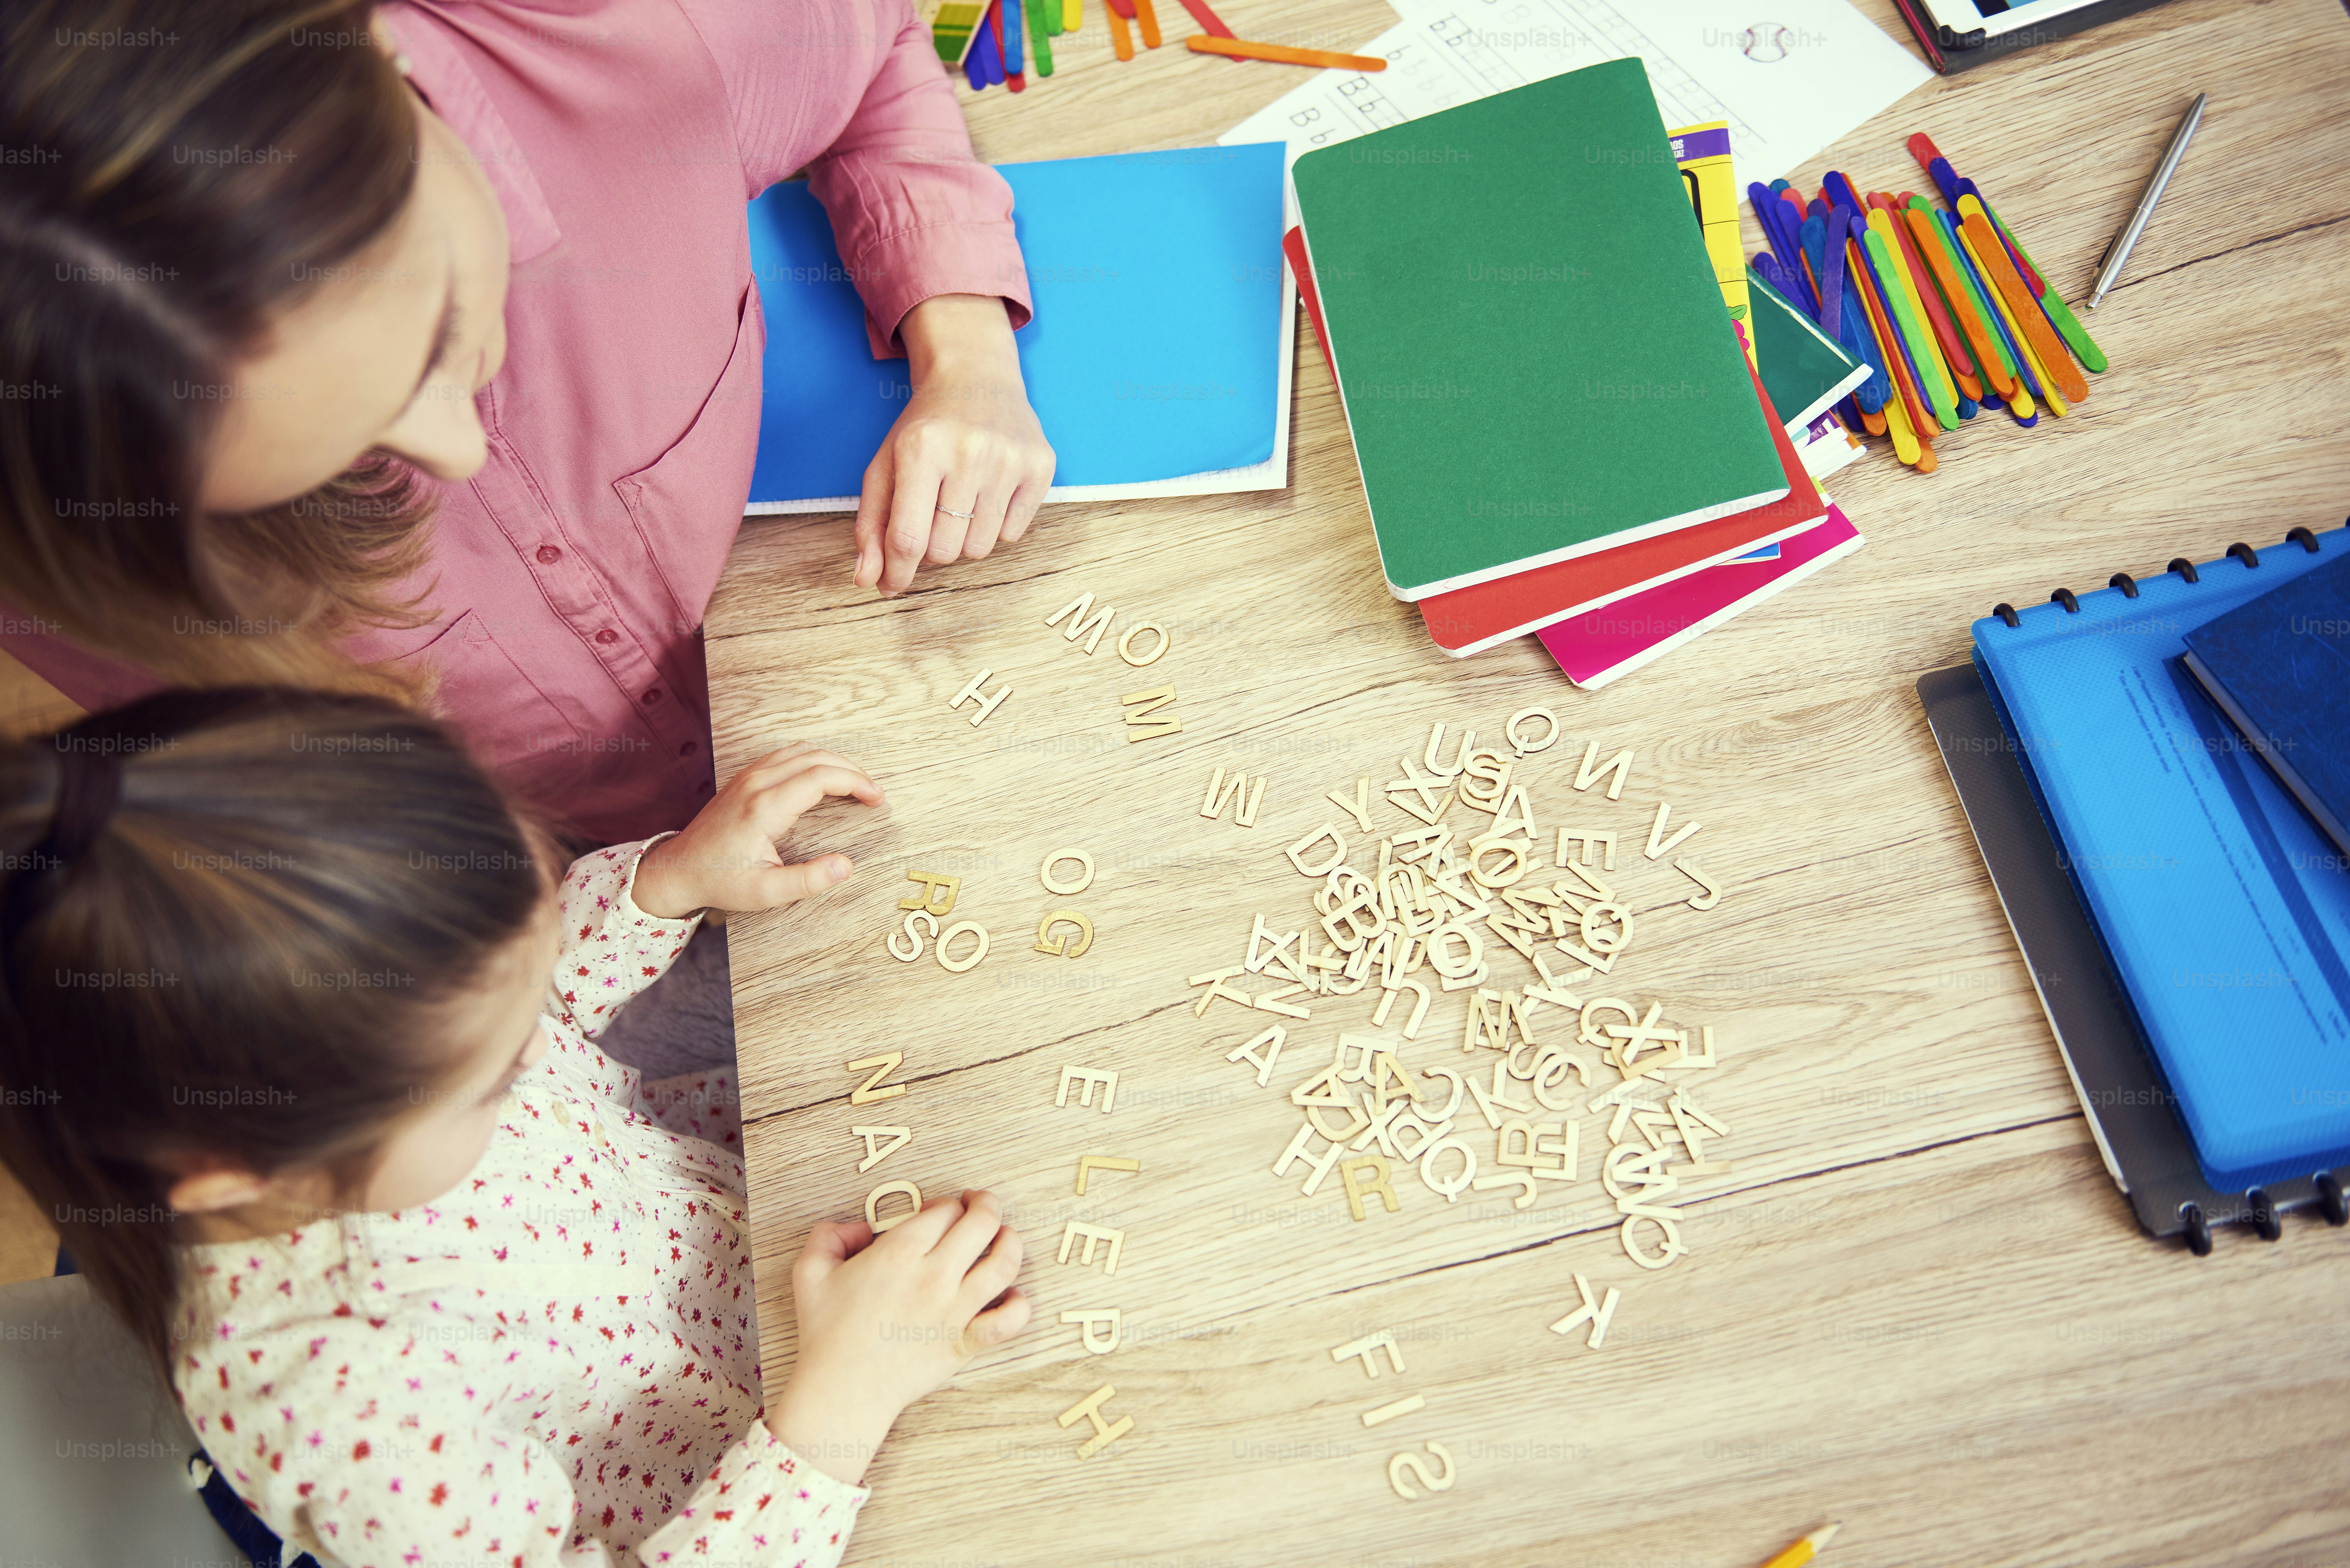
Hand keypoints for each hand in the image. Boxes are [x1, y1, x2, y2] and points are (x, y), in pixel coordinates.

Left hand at [630, 744, 882, 916]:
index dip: (856, 783)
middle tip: (874, 793)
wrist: (679, 869)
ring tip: (855, 783)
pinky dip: (813, 759)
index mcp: (764, 808)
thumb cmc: (721, 881)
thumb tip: (846, 866)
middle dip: (852, 770)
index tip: (877, 799)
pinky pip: (786, 755)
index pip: (821, 777)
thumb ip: (808, 881)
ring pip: (801, 750)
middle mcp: (756, 784)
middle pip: (816, 757)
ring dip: (834, 761)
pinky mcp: (744, 778)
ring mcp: (748, 776)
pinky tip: (824, 777)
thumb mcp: (765, 892)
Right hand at [767, 1190, 1028, 1484]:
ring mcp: (953, 1311)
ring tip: (1004, 1237)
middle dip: (986, 1205)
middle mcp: (934, 1275)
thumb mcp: (810, 1272)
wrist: (841, 1390)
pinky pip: (1008, 1321)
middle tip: (979, 1206)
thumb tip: (858, 1227)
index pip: (945, 1209)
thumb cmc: (826, 1332)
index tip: (939, 1212)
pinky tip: (1011, 1295)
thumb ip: (829, 1235)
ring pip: (1004, 1263)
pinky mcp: (964, 1343)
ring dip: (1011, 1241)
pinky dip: (1018, 1305)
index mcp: (900, 1251)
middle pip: (982, 1223)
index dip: (947, 1203)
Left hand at [854, 294, 1055, 596]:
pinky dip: (995, 526)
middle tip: (933, 512)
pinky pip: (1012, 535)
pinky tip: (988, 491)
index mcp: (921, 449)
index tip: (890, 587)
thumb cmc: (925, 428)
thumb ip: (871, 524)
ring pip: (979, 549)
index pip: (907, 537)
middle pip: (944, 550)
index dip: (897, 572)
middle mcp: (968, 452)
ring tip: (961, 499)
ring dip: (964, 537)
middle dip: (932, 544)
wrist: (976, 377)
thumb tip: (867, 580)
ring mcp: (1009, 460)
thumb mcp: (886, 465)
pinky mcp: (1040, 467)